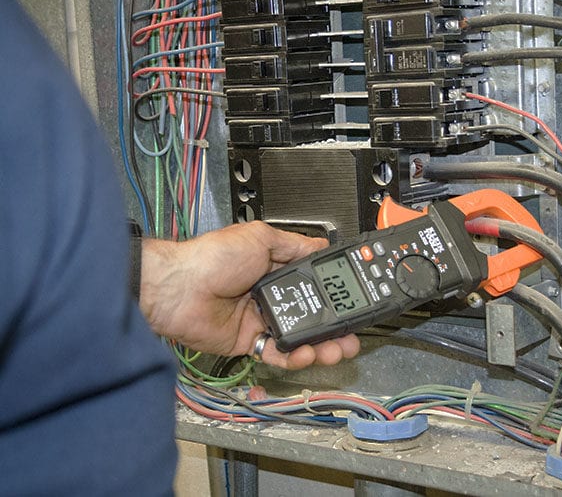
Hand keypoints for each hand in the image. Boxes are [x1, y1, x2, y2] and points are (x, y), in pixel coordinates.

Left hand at [138, 221, 359, 368]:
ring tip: (337, 348)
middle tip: (352, 333)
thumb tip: (321, 244)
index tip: (352, 301)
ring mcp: (261, 320)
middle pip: (312, 314)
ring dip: (321, 345)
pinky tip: (306, 354)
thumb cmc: (212, 258)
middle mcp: (270, 295)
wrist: (177, 289)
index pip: (314, 284)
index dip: (334, 294)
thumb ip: (294, 245)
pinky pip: (277, 354)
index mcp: (275, 269)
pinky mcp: (248, 342)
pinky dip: (294, 357)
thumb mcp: (260, 238)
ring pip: (299, 338)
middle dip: (335, 326)